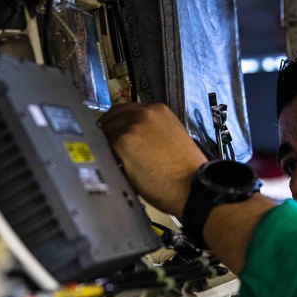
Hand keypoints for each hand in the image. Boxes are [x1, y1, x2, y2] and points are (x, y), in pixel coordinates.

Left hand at [98, 103, 207, 217]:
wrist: (192, 187)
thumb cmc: (185, 171)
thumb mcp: (171, 138)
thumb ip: (151, 131)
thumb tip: (132, 138)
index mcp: (158, 110)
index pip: (127, 110)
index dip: (118, 124)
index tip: (114, 134)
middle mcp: (144, 113)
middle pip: (112, 117)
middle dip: (109, 132)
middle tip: (108, 149)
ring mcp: (132, 126)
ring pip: (106, 133)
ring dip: (108, 147)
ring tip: (115, 162)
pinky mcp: (122, 142)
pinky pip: (105, 149)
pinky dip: (107, 159)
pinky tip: (116, 170)